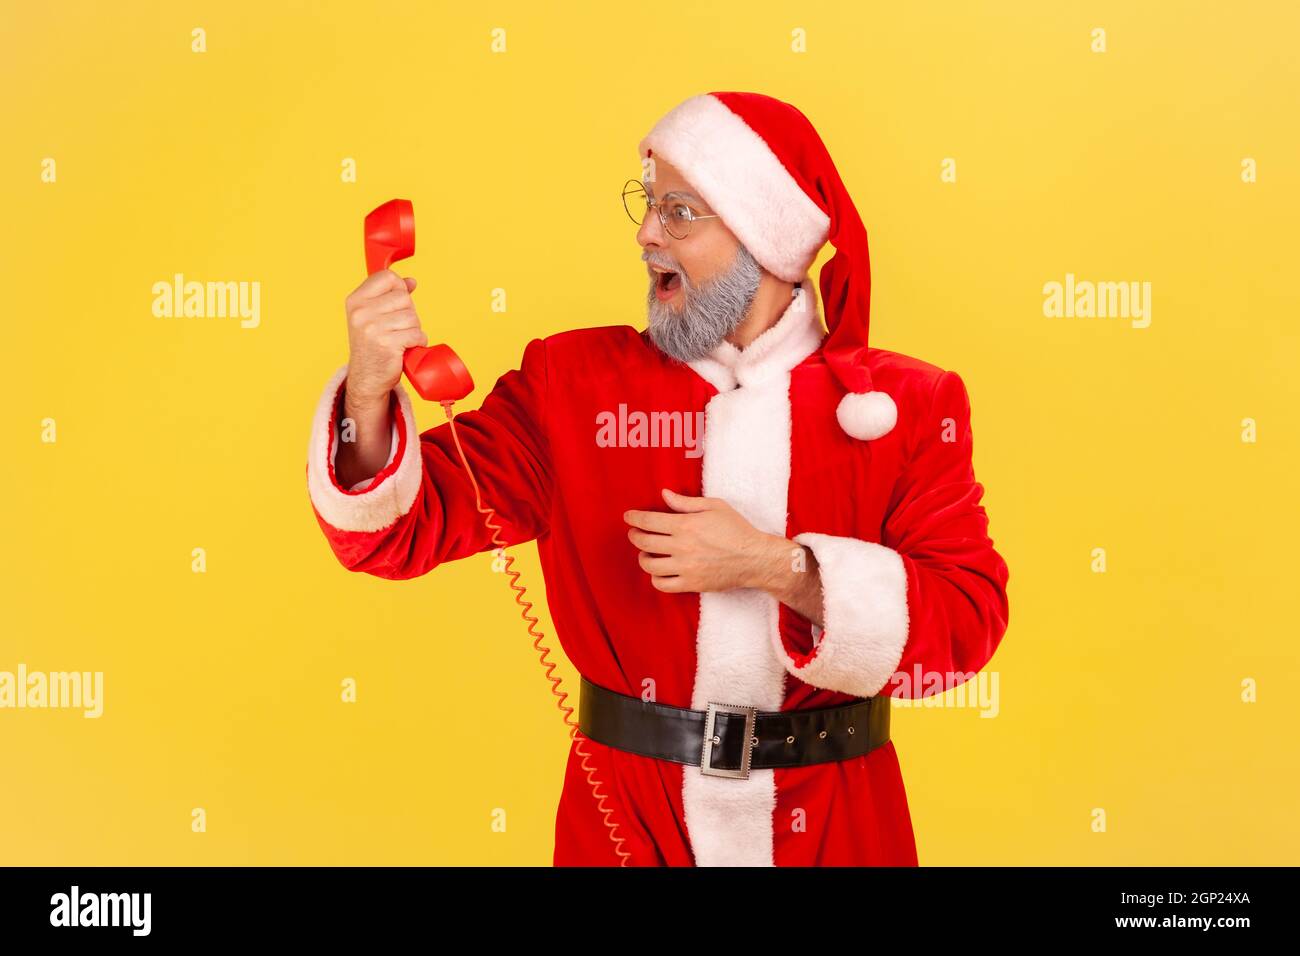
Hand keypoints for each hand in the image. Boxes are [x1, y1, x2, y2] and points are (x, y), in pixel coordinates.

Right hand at [343, 270, 427, 407]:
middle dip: (408, 313)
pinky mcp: (387, 344)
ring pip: (412, 316)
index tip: (395, 303)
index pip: (387, 277)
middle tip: (395, 329)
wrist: (367, 378)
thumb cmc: (373, 345)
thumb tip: (411, 281)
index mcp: (355, 300)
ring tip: (399, 339)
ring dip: (413, 329)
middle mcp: (361, 312)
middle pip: (404, 297)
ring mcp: (372, 328)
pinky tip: (405, 348)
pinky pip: (417, 334)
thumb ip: (390, 295)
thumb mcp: (373, 316)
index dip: (399, 288)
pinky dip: (418, 342)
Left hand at [624, 489, 787, 592]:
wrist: (754, 558)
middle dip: (634, 536)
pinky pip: (662, 584)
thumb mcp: (714, 506)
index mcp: (686, 525)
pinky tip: (659, 571)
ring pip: (650, 565)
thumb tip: (664, 495)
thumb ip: (686, 502)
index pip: (649, 521)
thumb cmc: (736, 529)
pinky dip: (655, 578)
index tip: (628, 517)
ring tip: (646, 553)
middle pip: (644, 542)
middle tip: (634, 533)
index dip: (634, 518)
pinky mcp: (691, 584)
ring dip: (643, 557)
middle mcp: (682, 546)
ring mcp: (685, 567)